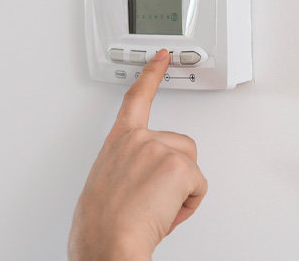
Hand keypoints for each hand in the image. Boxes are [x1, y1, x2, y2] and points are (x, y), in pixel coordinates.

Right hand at [68, 49, 207, 260]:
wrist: (106, 242)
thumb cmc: (100, 223)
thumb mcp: (106, 182)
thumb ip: (126, 166)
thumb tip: (140, 180)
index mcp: (119, 141)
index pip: (137, 97)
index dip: (152, 74)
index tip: (162, 57)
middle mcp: (139, 139)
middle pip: (180, 145)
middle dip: (176, 171)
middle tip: (154, 198)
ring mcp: (159, 150)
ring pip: (190, 167)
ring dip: (181, 189)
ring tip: (156, 207)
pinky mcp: (178, 166)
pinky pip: (198, 187)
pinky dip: (188, 204)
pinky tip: (166, 212)